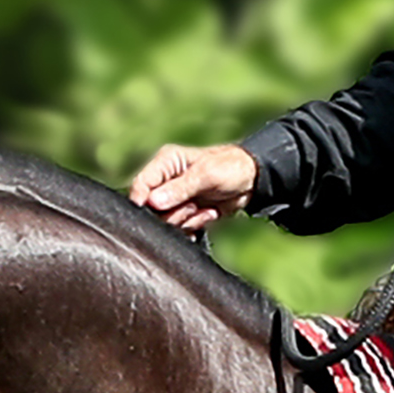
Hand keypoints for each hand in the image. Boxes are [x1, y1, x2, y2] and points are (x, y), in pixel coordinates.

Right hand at [129, 143, 259, 231]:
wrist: (253, 181)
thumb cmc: (231, 167)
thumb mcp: (206, 175)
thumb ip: (179, 189)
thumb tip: (153, 202)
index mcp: (165, 163)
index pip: (141, 184)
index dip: (142, 201)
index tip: (154, 211)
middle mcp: (166, 181)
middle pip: (151, 209)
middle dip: (174, 213)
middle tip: (194, 205)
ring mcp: (175, 199)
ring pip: (166, 222)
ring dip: (188, 220)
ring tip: (207, 209)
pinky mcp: (185, 213)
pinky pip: (181, 228)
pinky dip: (196, 225)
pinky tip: (209, 214)